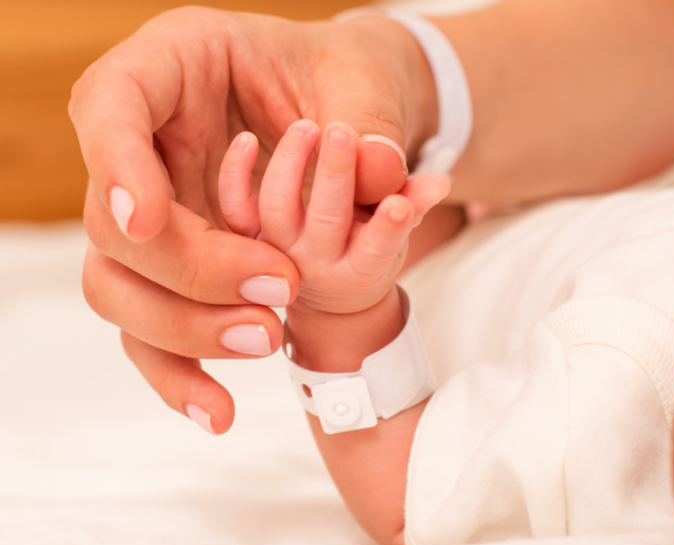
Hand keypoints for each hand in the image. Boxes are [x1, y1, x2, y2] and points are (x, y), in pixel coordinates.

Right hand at [71, 8, 437, 433]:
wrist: (343, 122)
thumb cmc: (341, 79)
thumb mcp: (363, 79)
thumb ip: (371, 119)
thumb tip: (381, 173)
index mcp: (173, 64)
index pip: (111, 104)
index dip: (115, 166)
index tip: (145, 222)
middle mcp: (142, 143)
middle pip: (111, 221)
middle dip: (188, 268)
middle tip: (278, 288)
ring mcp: (145, 212)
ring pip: (116, 287)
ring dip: (181, 330)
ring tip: (266, 341)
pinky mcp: (166, 269)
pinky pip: (147, 328)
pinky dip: (177, 373)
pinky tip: (217, 410)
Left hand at [218, 120, 448, 317]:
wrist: (329, 289)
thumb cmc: (371, 240)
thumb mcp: (400, 225)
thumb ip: (415, 201)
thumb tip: (439, 184)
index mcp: (361, 269)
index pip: (378, 249)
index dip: (390, 228)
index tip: (400, 203)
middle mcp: (316, 266)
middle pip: (326, 221)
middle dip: (334, 175)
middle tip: (343, 131)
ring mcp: (278, 251)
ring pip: (276, 210)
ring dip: (290, 164)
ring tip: (307, 126)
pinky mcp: (248, 236)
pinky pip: (235, 209)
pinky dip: (236, 175)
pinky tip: (247, 139)